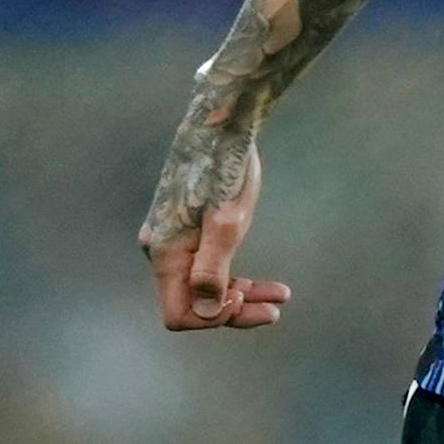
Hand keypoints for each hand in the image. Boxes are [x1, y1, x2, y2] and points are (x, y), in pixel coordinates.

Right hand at [140, 115, 290, 331]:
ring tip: (280, 297)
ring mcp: (175, 241)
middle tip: (275, 310)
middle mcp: (163, 251)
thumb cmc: (226, 170)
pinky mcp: (189, 231)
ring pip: (204, 287)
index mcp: (166, 253)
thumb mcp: (226, 224)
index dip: (211, 318)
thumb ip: (213, 270)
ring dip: (240, 298)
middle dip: (233, 312)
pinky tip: (268, 285)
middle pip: (193, 304)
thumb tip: (206, 311)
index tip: (242, 297)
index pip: (178, 314)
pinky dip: (236, 279)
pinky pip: (209, 267)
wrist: (222, 126)